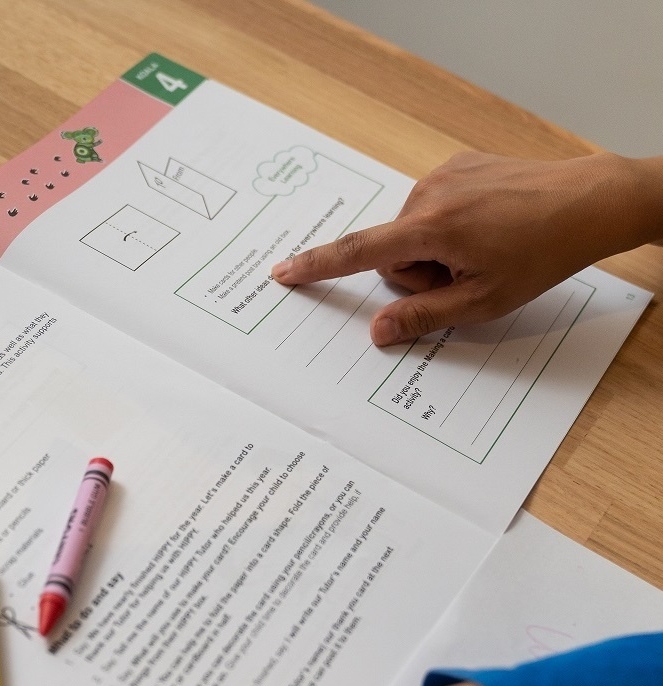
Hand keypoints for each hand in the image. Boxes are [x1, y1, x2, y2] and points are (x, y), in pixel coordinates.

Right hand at [272, 151, 662, 344]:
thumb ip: (421, 318)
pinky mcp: (459, 166)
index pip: (357, 253)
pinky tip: (485, 229)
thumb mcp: (481, 302)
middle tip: (464, 279)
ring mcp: (444, 175)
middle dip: (417, 274)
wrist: (590, 202)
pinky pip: (431, 208)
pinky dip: (447, 227)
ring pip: (411, 233)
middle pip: (392, 252)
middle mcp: (428, 194)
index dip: (316, 266)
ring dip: (434, 252)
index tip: (282, 271)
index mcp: (430, 228)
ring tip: (482, 252)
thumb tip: (376, 332)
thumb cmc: (540, 254)